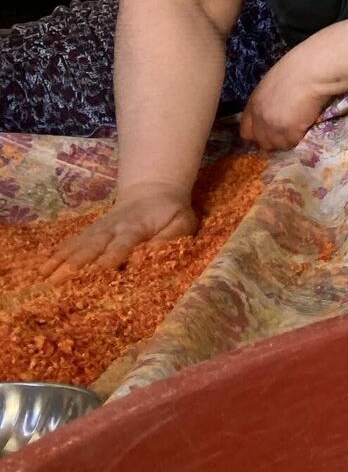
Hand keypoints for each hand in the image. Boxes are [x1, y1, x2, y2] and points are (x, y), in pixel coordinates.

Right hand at [41, 182, 196, 280]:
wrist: (152, 192)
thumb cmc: (171, 213)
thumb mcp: (181, 223)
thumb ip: (171, 238)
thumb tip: (154, 252)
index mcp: (136, 227)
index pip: (123, 242)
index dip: (113, 254)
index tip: (101, 268)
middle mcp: (112, 228)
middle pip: (92, 245)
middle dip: (76, 263)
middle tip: (58, 280)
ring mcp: (98, 229)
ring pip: (77, 245)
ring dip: (60, 261)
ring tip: (43, 277)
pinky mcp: (90, 232)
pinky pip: (71, 243)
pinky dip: (56, 255)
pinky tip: (42, 268)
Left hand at [239, 43, 338, 150]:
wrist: (312, 71)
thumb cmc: (297, 69)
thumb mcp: (272, 85)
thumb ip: (268, 101)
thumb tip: (274, 111)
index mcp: (253, 104)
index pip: (246, 132)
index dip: (259, 134)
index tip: (271, 132)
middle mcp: (259, 118)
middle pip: (262, 142)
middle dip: (274, 140)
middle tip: (288, 132)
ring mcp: (273, 127)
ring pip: (279, 146)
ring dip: (289, 141)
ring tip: (300, 129)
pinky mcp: (289, 132)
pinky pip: (294, 143)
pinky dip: (301, 138)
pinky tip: (307, 126)